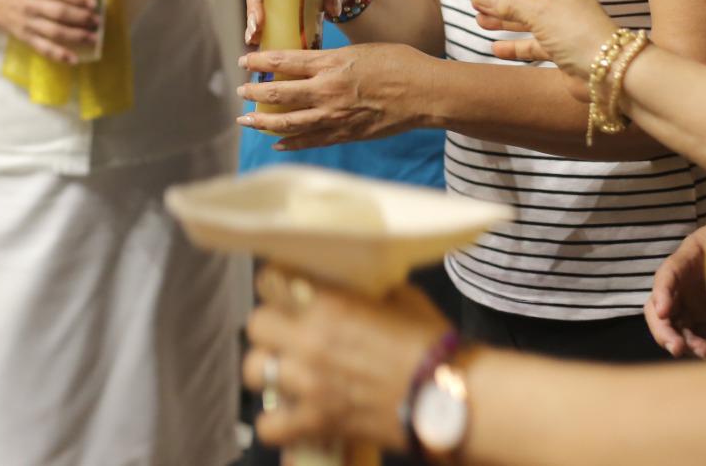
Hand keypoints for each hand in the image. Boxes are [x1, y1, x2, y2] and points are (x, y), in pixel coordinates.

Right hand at [0, 0, 98, 63]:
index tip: (94, 4)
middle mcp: (30, 5)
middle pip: (59, 12)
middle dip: (82, 18)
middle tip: (97, 22)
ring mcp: (27, 23)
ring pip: (55, 32)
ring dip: (76, 36)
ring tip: (93, 39)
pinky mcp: (25, 38)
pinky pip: (43, 48)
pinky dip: (59, 55)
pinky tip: (73, 59)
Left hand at [236, 43, 425, 148]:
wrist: (426, 94)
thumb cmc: (399, 64)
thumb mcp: (360, 51)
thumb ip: (332, 58)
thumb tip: (311, 61)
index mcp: (331, 64)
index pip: (284, 61)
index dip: (260, 61)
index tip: (244, 61)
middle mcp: (327, 91)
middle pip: (279, 93)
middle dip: (254, 93)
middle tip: (240, 92)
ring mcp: (335, 116)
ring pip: (289, 123)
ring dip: (264, 122)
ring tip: (247, 121)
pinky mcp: (346, 134)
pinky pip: (311, 141)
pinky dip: (292, 142)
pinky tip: (278, 143)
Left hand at [243, 266, 449, 450]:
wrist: (451, 396)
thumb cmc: (431, 344)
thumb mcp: (400, 298)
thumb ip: (364, 292)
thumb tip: (353, 287)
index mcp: (329, 302)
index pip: (271, 280)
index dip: (275, 285)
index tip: (284, 291)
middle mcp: (311, 340)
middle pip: (256, 325)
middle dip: (271, 328)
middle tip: (288, 334)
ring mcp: (309, 383)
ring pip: (253, 370)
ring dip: (268, 370)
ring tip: (286, 373)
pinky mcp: (317, 421)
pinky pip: (269, 425)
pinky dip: (275, 423)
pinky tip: (289, 415)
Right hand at [471, 0, 617, 86]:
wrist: (609, 70)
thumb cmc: (576, 32)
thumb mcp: (538, 12)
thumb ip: (507, 4)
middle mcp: (560, 3)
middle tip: (476, 3)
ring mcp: (560, 28)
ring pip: (526, 20)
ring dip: (503, 21)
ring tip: (480, 22)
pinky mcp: (560, 51)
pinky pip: (532, 44)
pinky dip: (515, 46)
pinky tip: (496, 48)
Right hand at [644, 225, 705, 358]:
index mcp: (682, 266)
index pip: (665, 278)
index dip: (661, 294)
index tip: (663, 312)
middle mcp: (681, 291)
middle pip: (661, 314)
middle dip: (665, 333)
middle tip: (677, 347)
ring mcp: (693, 309)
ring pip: (679, 331)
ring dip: (687, 344)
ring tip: (705, 351)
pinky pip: (701, 339)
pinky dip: (705, 349)